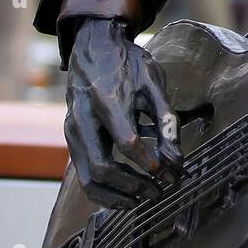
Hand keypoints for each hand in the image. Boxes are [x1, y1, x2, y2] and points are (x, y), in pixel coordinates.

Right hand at [65, 18, 181, 207]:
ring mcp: (72, 132)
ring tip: (144, 199)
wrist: (93, 47)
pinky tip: (126, 196)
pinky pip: (83, 175)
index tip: (170, 174)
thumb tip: (176, 157)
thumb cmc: (126, 63)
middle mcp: (83, 120)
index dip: (150, 163)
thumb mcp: (153, 82)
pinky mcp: (71, 140)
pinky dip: (104, 192)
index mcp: (106, 101)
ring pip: (88, 179)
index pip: (127, 142)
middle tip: (159, 192)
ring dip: (117, 196)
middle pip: (103, 168)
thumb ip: (166, 119)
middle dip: (134, 186)